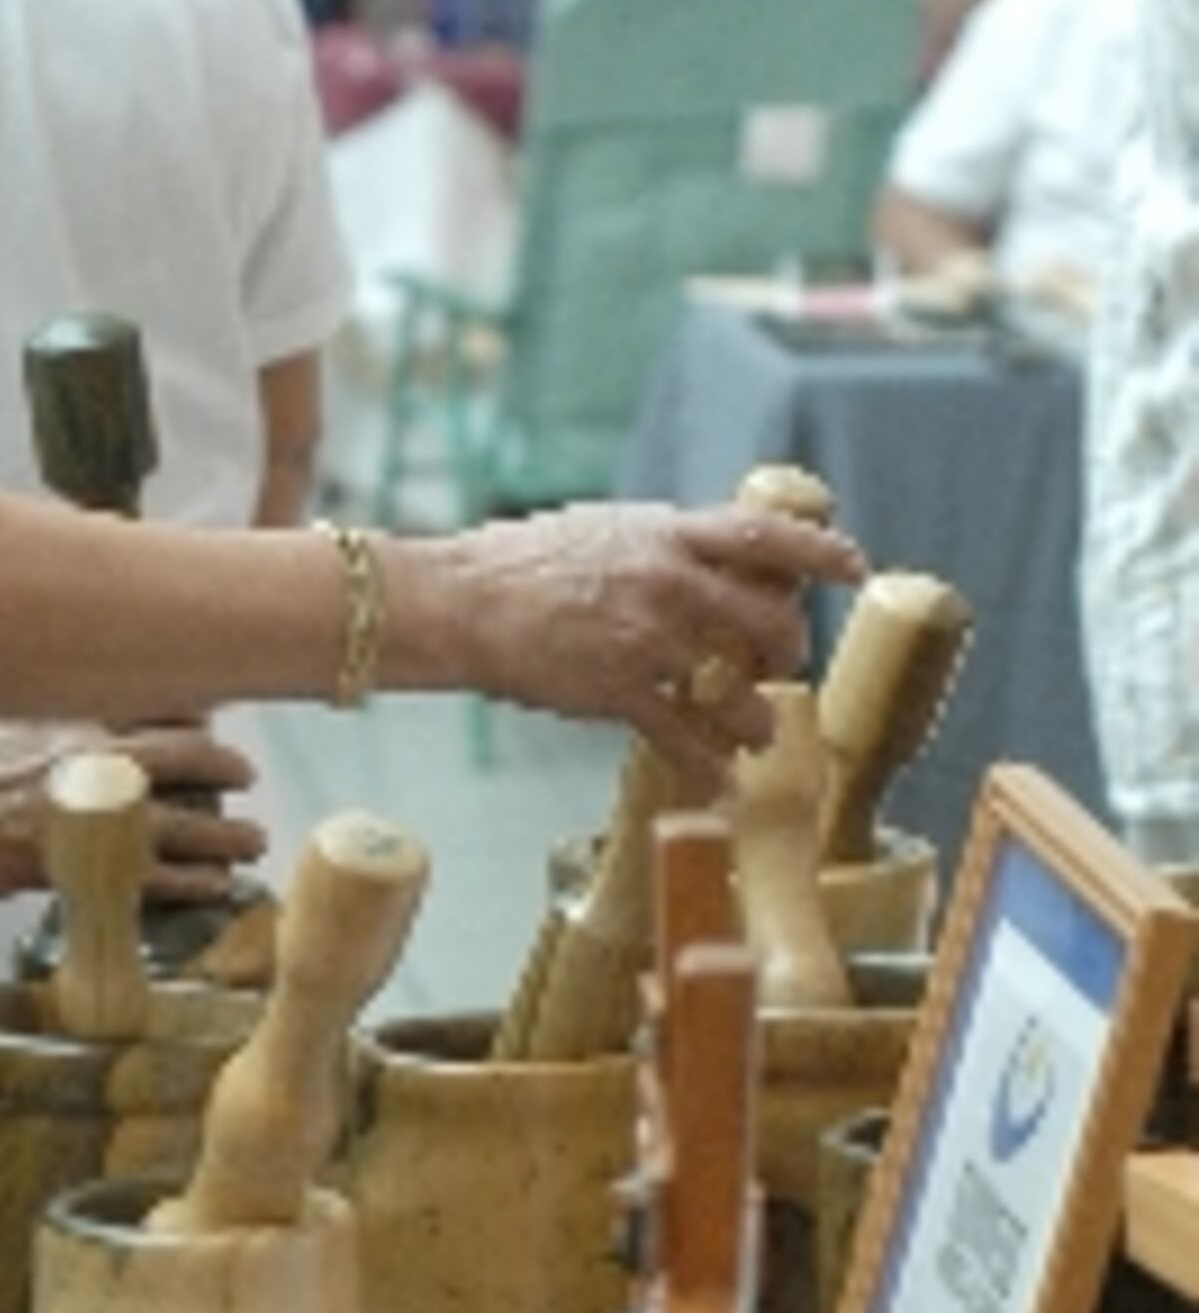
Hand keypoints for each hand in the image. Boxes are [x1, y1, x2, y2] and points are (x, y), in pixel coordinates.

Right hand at [0, 718, 265, 900]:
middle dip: (227, 766)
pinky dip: (199, 882)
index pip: (162, 700)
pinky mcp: (87, 869)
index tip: (209, 718)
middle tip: (242, 775)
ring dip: (230, 834)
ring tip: (248, 841)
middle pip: (193, 754)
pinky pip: (163, 878)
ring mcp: (97, 816)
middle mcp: (97, 758)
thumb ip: (47, 702)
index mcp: (78, 712)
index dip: (197, 711)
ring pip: (191, 823)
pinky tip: (215, 884)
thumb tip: (71, 693)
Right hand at [438, 500, 864, 791]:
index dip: (819, 552)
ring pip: (736, 688)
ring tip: (755, 732)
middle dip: (787, 648)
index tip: (853, 566)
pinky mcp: (619, 690)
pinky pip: (683, 737)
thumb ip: (657, 543)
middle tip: (782, 663)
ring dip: (756, 717)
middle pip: (768, 619)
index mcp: (667, 534)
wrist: (459, 601)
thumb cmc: (515, 563)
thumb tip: (696, 554)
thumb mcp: (601, 529)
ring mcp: (648, 638)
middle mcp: (670, 582)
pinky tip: (718, 782)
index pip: (765, 534)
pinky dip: (707, 765)